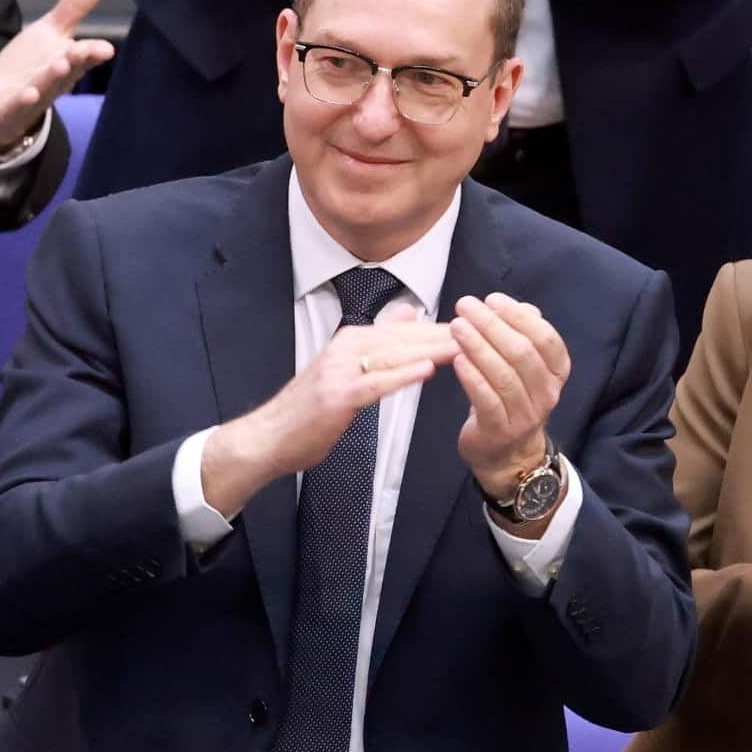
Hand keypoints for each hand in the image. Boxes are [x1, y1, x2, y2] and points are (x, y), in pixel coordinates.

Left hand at [0, 0, 115, 154]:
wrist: (1, 102)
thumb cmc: (33, 64)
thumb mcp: (51, 31)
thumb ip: (74, 6)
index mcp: (68, 60)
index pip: (84, 55)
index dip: (93, 52)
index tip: (106, 49)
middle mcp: (55, 79)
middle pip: (67, 69)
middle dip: (74, 60)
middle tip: (79, 50)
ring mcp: (34, 94)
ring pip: (45, 86)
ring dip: (52, 78)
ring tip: (60, 65)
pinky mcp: (11, 107)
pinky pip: (18, 104)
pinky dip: (23, 100)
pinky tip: (28, 94)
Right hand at [198, 316, 457, 516]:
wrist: (269, 438)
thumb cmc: (309, 411)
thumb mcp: (345, 368)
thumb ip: (377, 342)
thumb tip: (407, 314)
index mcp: (350, 341)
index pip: (404, 330)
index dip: (439, 329)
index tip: (474, 328)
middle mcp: (345, 348)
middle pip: (403, 338)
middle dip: (443, 335)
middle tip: (482, 331)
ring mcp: (339, 371)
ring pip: (393, 355)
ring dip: (430, 350)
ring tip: (464, 346)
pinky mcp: (336, 395)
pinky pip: (376, 382)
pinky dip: (402, 375)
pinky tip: (427, 370)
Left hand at [448, 293, 569, 500]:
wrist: (505, 453)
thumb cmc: (510, 399)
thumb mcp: (522, 368)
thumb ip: (523, 337)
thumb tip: (523, 307)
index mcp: (557, 372)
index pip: (545, 338)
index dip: (519, 316)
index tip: (492, 299)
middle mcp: (547, 393)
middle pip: (523, 353)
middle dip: (492, 325)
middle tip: (466, 307)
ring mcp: (526, 414)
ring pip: (505, 375)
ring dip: (478, 347)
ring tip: (456, 327)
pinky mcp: (500, 430)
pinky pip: (487, 400)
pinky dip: (472, 377)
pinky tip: (456, 359)